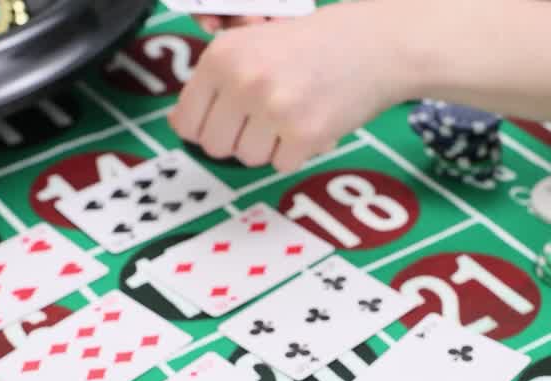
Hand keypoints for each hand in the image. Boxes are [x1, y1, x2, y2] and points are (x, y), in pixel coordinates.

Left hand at [170, 1, 413, 171]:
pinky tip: (310, 122)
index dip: (206, 128)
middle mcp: (243, 81)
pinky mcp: (304, 134)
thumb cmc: (310, 47)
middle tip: (264, 117)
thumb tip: (179, 125)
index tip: (226, 121)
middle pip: (214, 147)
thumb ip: (213, 84)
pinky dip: (296, 152)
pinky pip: (282, 165)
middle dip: (237, 139)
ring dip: (268, 146)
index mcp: (221, 57)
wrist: (371, 45)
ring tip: (291, 114)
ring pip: (247, 159)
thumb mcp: (251, 46)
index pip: (186, 122)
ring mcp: (273, 108)